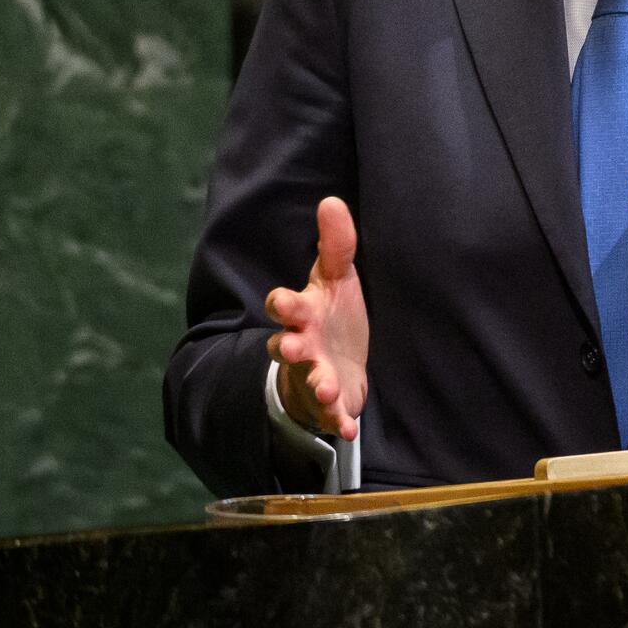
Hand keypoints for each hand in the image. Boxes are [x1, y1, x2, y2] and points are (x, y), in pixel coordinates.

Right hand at [264, 197, 369, 438]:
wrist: (336, 362)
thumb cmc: (331, 316)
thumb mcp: (336, 279)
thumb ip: (336, 246)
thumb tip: (332, 201)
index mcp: (302, 313)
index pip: (282, 306)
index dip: (281, 304)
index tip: (282, 303)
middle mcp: (301, 345)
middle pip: (286, 346)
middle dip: (287, 347)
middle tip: (289, 347)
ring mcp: (312, 375)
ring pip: (307, 380)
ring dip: (315, 384)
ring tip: (325, 386)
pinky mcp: (329, 402)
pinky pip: (330, 413)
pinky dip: (336, 420)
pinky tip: (346, 426)